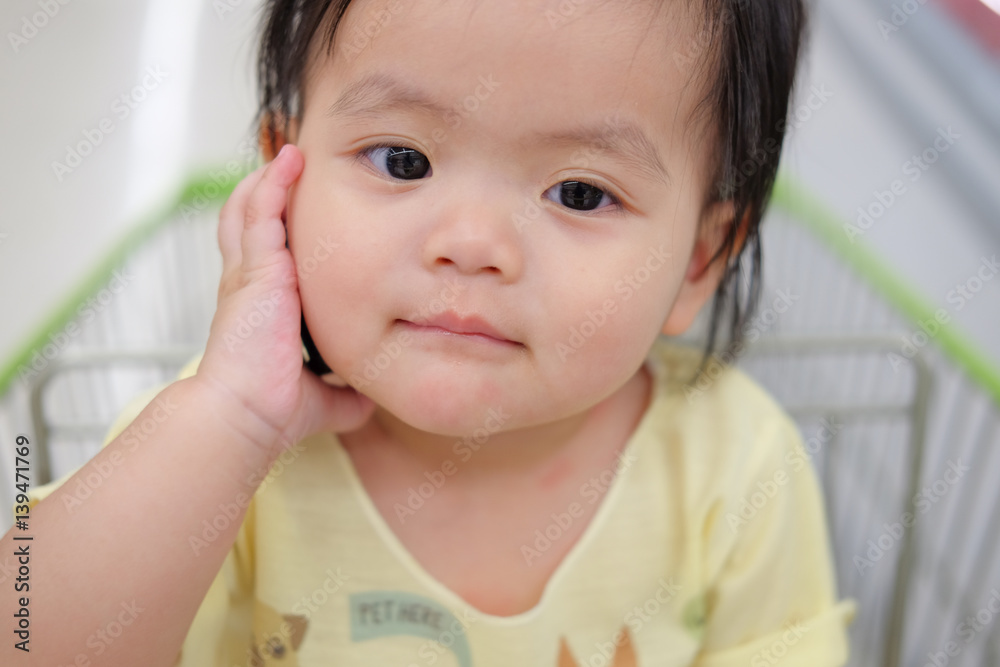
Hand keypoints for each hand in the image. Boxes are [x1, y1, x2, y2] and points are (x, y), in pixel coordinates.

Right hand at [195, 144, 373, 455]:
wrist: (246, 414)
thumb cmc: (272, 409)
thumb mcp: (319, 396)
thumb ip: (342, 394)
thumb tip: (370, 400)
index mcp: (260, 307)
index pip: (262, 254)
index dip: (274, 229)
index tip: (299, 210)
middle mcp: (248, 284)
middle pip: (249, 222)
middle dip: (267, 194)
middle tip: (293, 169)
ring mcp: (248, 273)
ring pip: (250, 209)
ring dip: (269, 180)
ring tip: (293, 154)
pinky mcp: (255, 269)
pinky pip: (261, 212)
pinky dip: (273, 183)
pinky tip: (291, 160)